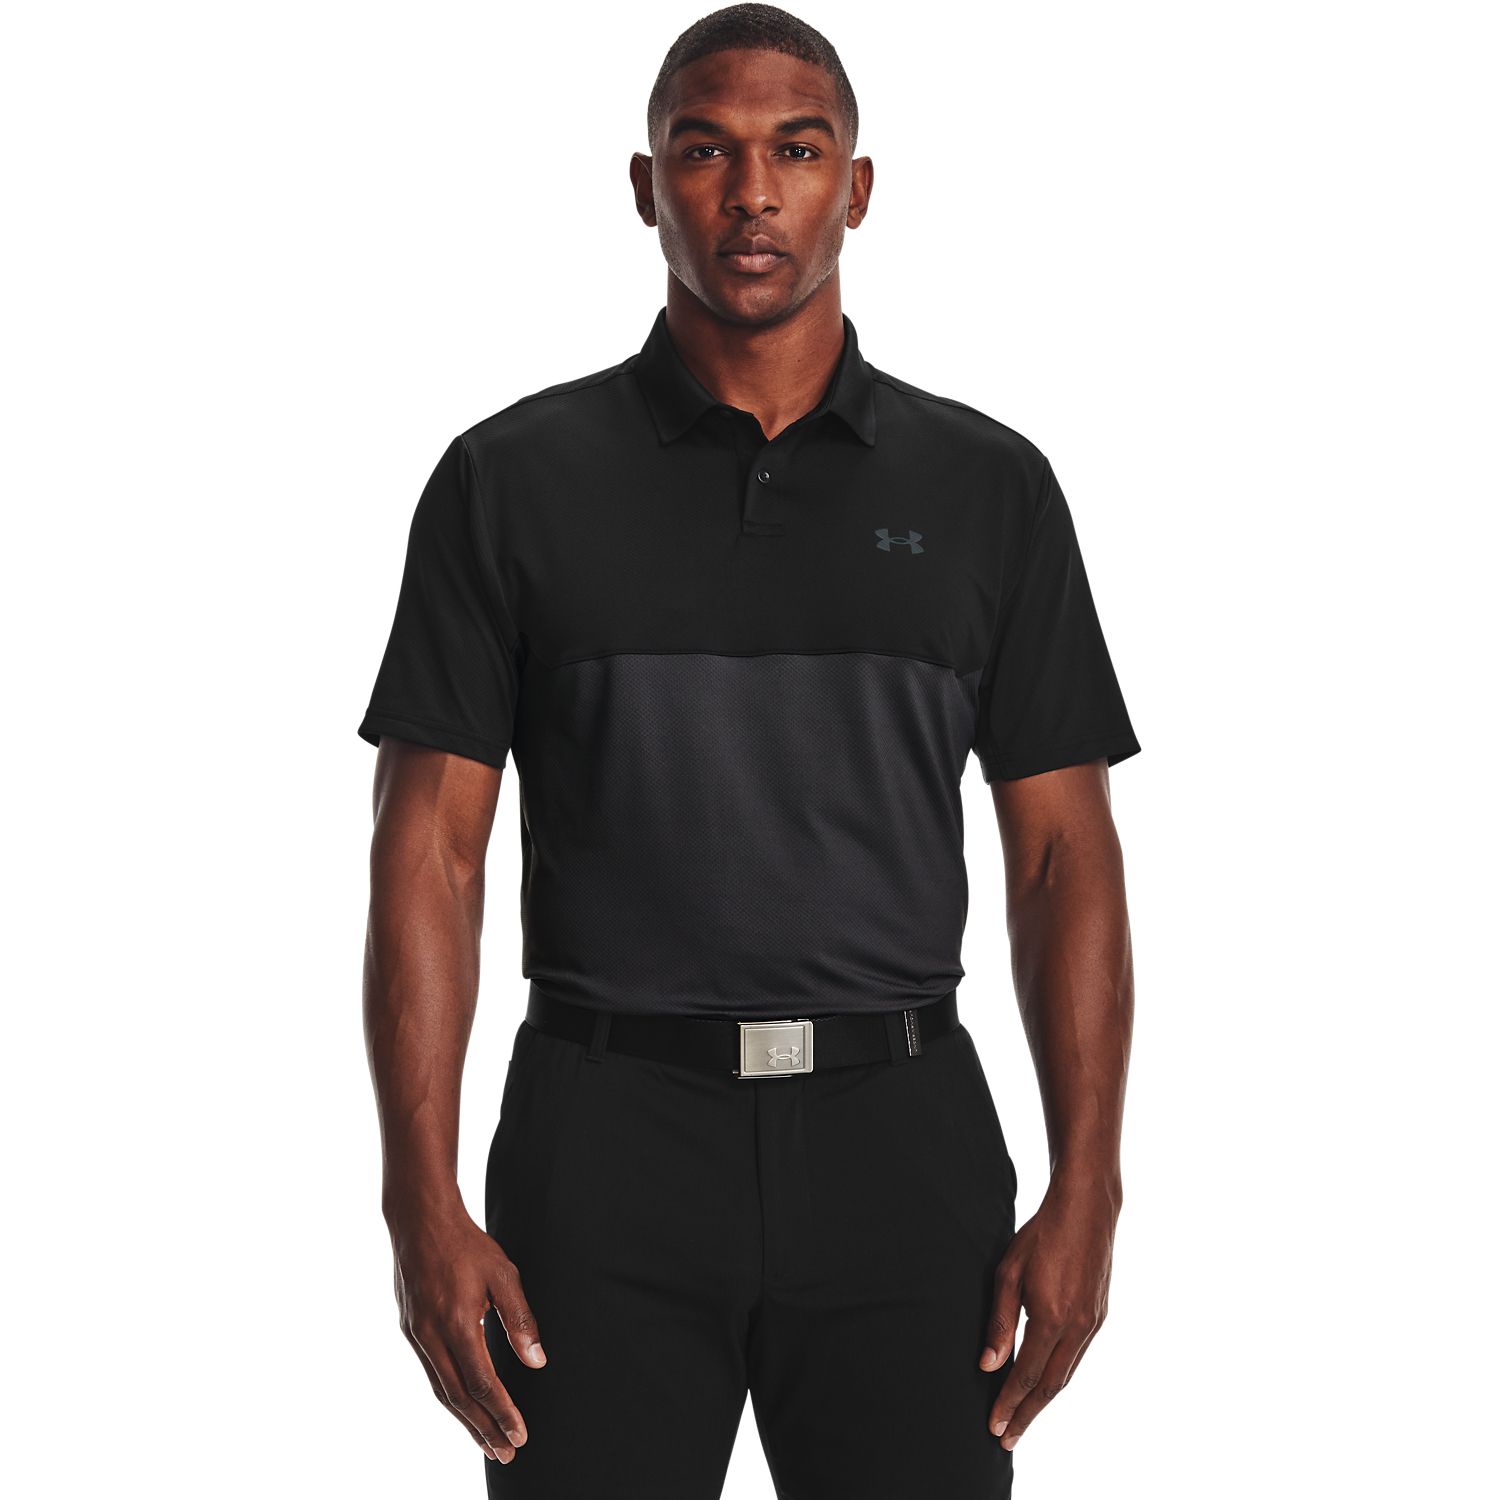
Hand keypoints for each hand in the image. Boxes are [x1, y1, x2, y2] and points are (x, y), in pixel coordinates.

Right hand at [388, 1202, 546, 1462]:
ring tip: (486, 1442)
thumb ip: (520, 1319)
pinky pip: (431, 1373)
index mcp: (457, 1323)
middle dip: (484, 1429)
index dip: (502, 1413)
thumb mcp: (503, 1274)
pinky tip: (462, 1405)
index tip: (520, 1435)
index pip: (482, 1383)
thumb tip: (537, 1361)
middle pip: (459, 1398)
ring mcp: (417, 1335)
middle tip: (505, 1453)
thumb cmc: (466, 1244)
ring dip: (465, 1420)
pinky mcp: (410, 1329)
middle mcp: (432, 1336)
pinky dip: (448, 1397)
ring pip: (441, 1390)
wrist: (419, 1220)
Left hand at [979, 1171, 1118, 1449]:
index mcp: (1051, 1316)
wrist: (1086, 1209)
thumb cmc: (1040, 1235)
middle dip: (1027, 1414)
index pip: (1027, 1374)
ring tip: (1022, 1418)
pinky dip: (1059, 1377)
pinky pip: (1077, 1356)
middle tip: (1007, 1439)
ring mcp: (1093, 1322)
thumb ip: (999, 1322)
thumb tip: (989, 1365)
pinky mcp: (1099, 1315)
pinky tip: (1045, 1384)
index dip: (1010, 1403)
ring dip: (1044, 1400)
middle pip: (1051, 1385)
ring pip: (1067, 1374)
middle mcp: (1077, 1326)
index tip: (995, 1427)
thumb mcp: (1008, 1273)